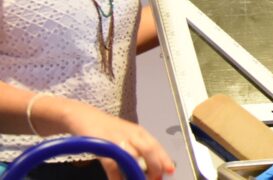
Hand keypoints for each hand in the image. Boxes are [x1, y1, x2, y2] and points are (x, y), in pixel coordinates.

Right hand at [40, 96, 174, 178]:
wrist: (84, 117)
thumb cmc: (108, 130)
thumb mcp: (127, 136)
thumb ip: (139, 150)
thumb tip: (152, 168)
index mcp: (139, 132)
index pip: (157, 146)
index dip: (165, 159)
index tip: (171, 171)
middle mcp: (131, 134)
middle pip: (149, 151)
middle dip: (155, 167)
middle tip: (154, 179)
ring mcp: (117, 139)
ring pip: (133, 157)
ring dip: (137, 173)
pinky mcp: (102, 145)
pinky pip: (112, 164)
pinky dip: (117, 177)